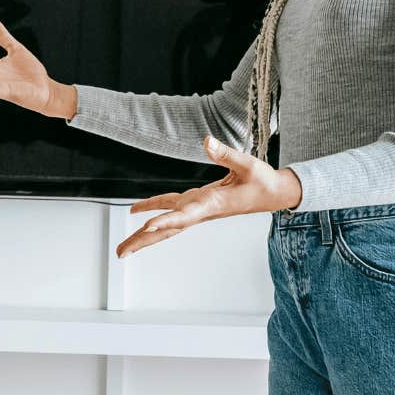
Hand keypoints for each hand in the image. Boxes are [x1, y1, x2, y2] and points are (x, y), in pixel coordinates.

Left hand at [115, 135, 303, 256]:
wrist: (274, 194)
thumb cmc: (263, 181)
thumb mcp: (248, 164)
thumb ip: (226, 154)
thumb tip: (206, 141)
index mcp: (212, 204)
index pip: (185, 215)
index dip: (165, 221)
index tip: (145, 227)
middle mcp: (201, 210)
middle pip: (167, 228)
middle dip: (144, 241)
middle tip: (121, 253)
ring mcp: (198, 208)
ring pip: (166, 224)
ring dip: (144, 235)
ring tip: (123, 248)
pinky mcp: (198, 202)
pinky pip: (171, 209)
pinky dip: (154, 210)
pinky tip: (138, 212)